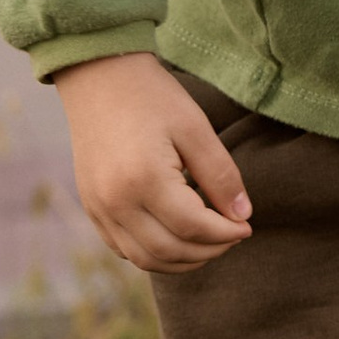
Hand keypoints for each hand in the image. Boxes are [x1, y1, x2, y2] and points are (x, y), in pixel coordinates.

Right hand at [52, 52, 253, 272]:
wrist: (98, 78)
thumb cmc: (152, 97)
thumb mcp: (195, 128)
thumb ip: (221, 175)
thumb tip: (243, 216)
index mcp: (143, 179)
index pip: (193, 227)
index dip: (226, 234)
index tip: (246, 226)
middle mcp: (115, 202)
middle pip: (169, 250)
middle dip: (209, 251)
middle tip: (232, 235)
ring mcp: (99, 208)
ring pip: (145, 259)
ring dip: (183, 260)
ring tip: (209, 242)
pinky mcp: (92, 208)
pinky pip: (124, 249)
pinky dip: (154, 254)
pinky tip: (177, 238)